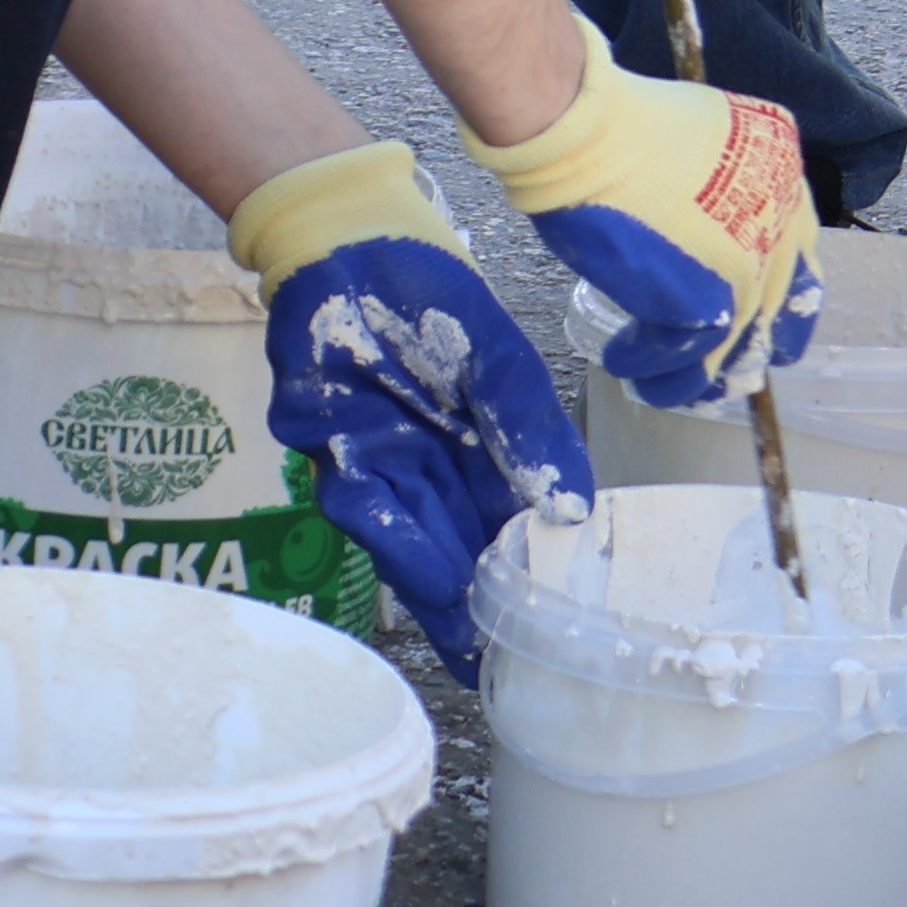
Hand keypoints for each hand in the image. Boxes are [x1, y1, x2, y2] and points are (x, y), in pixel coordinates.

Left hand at [232, 154, 594, 686]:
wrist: (346, 243)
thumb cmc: (426, 289)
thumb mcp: (501, 361)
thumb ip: (532, 431)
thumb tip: (573, 509)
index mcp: (478, 440)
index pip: (508, 515)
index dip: (525, 567)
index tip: (550, 619)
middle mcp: (430, 461)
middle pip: (459, 541)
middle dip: (479, 602)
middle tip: (502, 662)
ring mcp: (380, 460)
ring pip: (416, 539)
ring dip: (441, 590)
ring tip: (473, 643)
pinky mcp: (333, 452)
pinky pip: (369, 509)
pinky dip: (401, 545)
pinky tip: (433, 579)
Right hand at [463, 36, 825, 408]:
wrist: (588, 134)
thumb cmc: (621, 130)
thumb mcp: (702, 141)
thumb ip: (722, 185)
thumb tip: (708, 235)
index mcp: (782, 176)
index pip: (799, 256)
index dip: (775, 299)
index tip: (754, 324)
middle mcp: (779, 224)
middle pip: (775, 311)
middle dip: (743, 353)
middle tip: (712, 374)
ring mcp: (747, 268)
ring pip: (732, 348)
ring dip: (694, 377)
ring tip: (658, 383)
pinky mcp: (706, 304)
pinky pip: (686, 360)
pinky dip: (655, 372)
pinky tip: (625, 361)